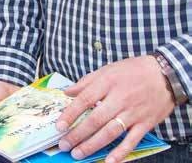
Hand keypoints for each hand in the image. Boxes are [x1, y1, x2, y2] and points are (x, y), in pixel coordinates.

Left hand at [56, 56, 174, 162]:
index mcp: (107, 82)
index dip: (70, 114)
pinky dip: (120, 153)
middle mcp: (119, 98)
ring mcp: (133, 112)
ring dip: (92, 145)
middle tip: (65, 144)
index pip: (85, 99)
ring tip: (78, 153)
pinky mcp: (145, 124)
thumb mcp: (107, 69)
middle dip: (78, 133)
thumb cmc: (133, 70)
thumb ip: (86, 82)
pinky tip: (109, 161)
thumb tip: (67, 92)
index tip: (59, 125)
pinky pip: (131, 141)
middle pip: (95, 119)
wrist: (164, 74)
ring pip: (110, 132)